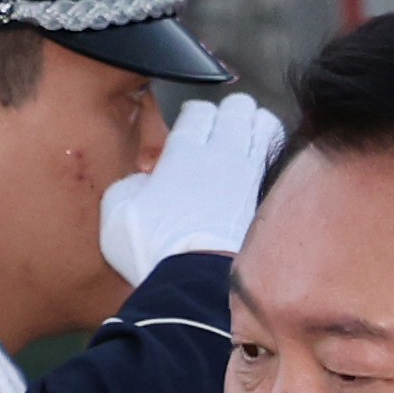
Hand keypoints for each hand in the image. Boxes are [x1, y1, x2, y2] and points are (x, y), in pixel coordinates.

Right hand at [97, 91, 284, 285]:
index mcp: (182, 153)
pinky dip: (272, 153)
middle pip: (238, 108)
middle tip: (223, 126)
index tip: (192, 125)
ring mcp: (249, 174)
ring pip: (265, 124)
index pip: (199, 111)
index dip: (195, 115)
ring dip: (257, 125)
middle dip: (230, 113)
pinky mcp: (267, 197)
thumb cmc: (153, 252)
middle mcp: (220, 155)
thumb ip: (129, 185)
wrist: (197, 284)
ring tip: (249, 135)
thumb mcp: (116, 214)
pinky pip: (277, 157)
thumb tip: (143, 182)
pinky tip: (262, 163)